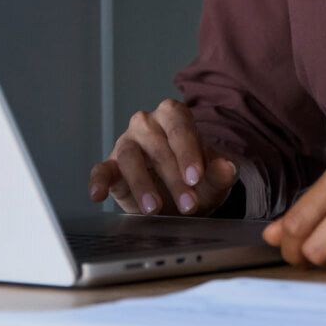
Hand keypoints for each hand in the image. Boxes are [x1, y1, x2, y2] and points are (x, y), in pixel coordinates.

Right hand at [87, 98, 240, 215]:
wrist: (179, 196)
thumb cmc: (195, 180)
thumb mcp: (212, 179)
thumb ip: (220, 173)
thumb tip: (227, 168)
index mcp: (174, 116)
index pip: (179, 125)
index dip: (187, 151)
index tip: (196, 177)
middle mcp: (147, 124)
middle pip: (156, 143)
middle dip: (173, 175)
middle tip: (188, 204)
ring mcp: (127, 143)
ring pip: (129, 155)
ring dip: (141, 183)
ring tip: (154, 209)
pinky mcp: (111, 165)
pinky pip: (101, 169)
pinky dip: (98, 181)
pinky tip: (98, 195)